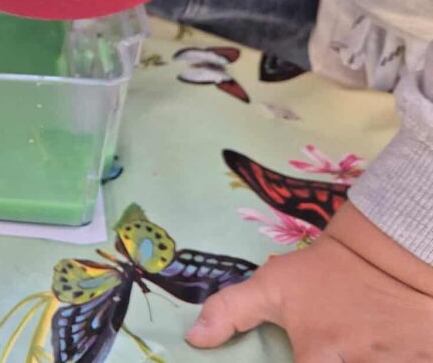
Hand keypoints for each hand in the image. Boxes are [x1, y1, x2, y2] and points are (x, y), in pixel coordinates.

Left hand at [188, 202, 432, 360]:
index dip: (303, 361)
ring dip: (366, 354)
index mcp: (319, 360)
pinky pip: (403, 361)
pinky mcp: (423, 360)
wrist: (392, 252)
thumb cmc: (325, 272)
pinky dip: (390, 356)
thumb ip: (229, 312)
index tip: (301, 354)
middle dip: (335, 355)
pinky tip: (381, 345)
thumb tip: (193, 340)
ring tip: (356, 336)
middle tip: (327, 342)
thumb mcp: (272, 286)